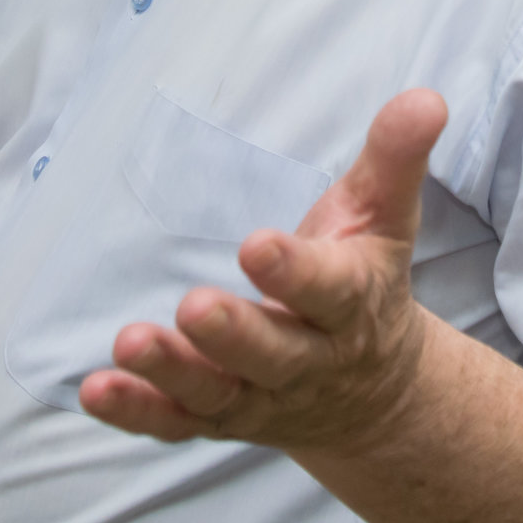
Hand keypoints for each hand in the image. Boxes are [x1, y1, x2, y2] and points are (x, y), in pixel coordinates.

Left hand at [79, 89, 446, 452]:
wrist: (372, 392)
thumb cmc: (364, 277)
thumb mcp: (384, 216)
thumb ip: (395, 158)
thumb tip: (426, 98)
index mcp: (349, 303)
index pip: (326, 289)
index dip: (294, 271)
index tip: (256, 245)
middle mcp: (307, 359)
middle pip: (271, 353)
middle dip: (233, 334)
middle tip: (193, 306)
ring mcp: (259, 396)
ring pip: (217, 393)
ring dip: (173, 373)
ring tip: (130, 344)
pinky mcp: (218, 418)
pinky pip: (176, 424)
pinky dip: (138, 411)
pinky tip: (95, 390)